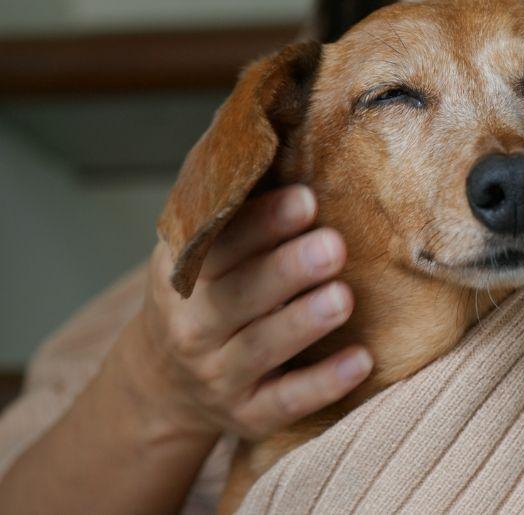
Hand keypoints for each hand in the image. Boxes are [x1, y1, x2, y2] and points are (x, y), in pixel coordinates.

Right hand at [124, 185, 372, 441]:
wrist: (163, 382)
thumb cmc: (203, 291)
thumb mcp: (196, 246)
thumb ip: (227, 193)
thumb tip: (260, 108)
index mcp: (182, 275)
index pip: (220, 245)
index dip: (262, 223)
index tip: (305, 198)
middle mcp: (193, 327)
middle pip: (238, 296)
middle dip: (286, 269)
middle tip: (332, 245)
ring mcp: (218, 376)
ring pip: (262, 349)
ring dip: (303, 322)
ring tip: (342, 297)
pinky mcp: (248, 415)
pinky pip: (286, 402)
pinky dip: (322, 384)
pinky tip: (360, 361)